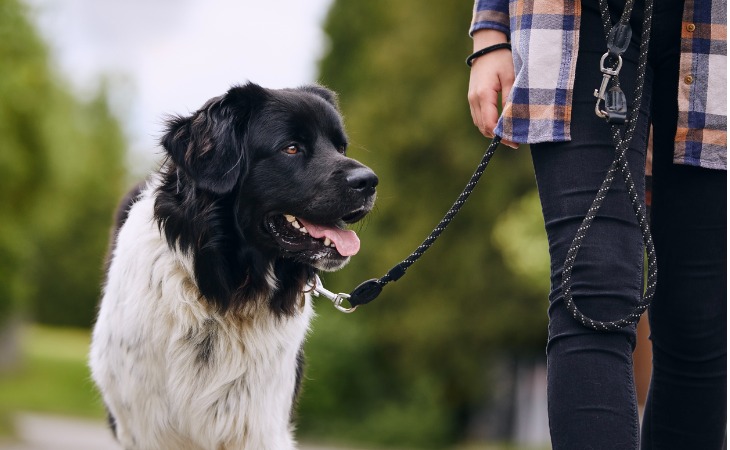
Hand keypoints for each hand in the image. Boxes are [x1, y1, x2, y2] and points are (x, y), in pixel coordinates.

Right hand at [467, 29, 517, 147]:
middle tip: (514, 140)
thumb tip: (512, 119)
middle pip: (483, 127)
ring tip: (509, 134)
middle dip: (498, 136)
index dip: (502, 135)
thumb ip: (511, 99)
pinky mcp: (472, 99)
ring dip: (492, 131)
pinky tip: (500, 124)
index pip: (490, 124)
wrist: (487, 48)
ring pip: (479, 124)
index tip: (515, 141)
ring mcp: (471, 99)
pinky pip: (478, 117)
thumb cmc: (501, 60)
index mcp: (483, 95)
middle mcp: (474, 100)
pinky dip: (488, 124)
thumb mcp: (511, 77)